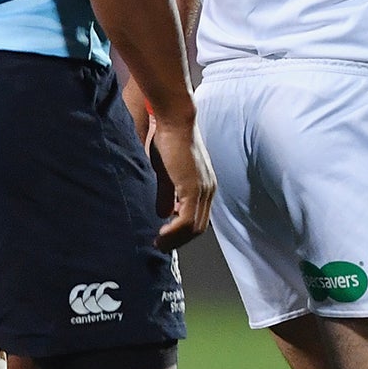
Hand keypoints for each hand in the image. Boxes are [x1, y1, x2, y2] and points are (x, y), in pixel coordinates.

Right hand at [149, 109, 215, 248]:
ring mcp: (203, 189)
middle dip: (179, 240)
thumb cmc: (168, 142)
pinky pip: (187, 220)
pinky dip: (174, 231)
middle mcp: (208, 190)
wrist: (173, 122)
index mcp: (204, 186)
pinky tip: (161, 234)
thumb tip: (164, 214)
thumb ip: (167, 194)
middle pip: (199, 227)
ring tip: (158, 243)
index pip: (198, 219)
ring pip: (194, 227)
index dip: (182, 232)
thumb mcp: (166, 174)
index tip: (165, 238)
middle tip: (160, 246)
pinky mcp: (193, 188)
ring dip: (175, 239)